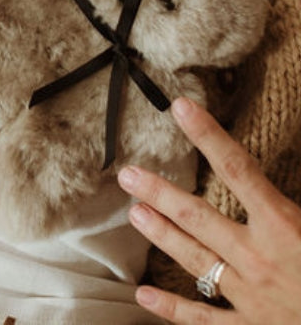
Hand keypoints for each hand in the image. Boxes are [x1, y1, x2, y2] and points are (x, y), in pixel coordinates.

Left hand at [117, 96, 300, 323]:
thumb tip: (285, 180)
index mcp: (287, 228)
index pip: (238, 169)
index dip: (208, 135)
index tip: (182, 108)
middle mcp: (261, 259)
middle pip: (198, 216)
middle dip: (160, 193)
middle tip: (127, 174)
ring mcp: (253, 298)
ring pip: (195, 259)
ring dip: (162, 235)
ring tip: (135, 213)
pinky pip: (205, 320)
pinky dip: (172, 308)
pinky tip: (142, 296)